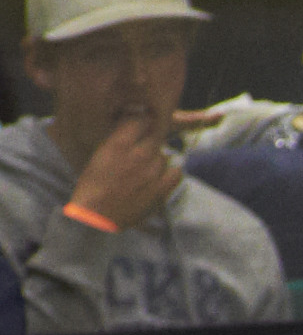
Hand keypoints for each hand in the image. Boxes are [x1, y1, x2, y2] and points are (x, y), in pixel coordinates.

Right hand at [71, 112, 177, 228]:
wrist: (97, 215)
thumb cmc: (94, 184)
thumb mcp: (101, 154)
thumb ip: (119, 139)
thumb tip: (133, 125)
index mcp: (118, 144)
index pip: (140, 119)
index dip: (143, 120)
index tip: (143, 123)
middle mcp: (137, 154)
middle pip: (155, 136)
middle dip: (149, 141)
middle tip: (142, 150)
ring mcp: (151, 172)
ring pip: (163, 156)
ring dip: (157, 160)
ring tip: (144, 171)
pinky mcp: (161, 189)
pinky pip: (176, 173)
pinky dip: (171, 173)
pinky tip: (160, 177)